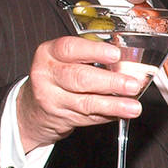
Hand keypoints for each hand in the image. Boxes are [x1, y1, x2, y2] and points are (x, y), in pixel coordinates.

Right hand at [17, 36, 145, 152]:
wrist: (34, 107)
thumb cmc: (58, 75)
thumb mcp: (66, 59)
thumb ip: (91, 57)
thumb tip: (126, 62)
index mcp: (49, 53)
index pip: (69, 49)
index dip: (94, 51)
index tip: (115, 55)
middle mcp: (47, 76)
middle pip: (79, 78)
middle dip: (110, 82)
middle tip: (132, 84)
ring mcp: (52, 100)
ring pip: (86, 103)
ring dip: (114, 105)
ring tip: (133, 106)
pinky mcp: (61, 119)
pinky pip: (89, 117)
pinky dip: (108, 115)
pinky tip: (122, 113)